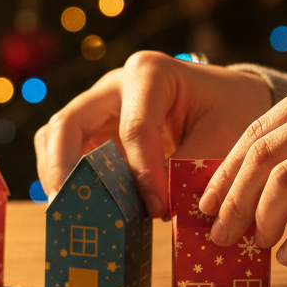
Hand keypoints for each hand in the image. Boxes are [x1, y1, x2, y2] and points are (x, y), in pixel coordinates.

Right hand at [35, 50, 271, 216]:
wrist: (231, 102)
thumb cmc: (230, 112)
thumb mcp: (223, 137)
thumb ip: (189, 169)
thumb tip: (157, 208)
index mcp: (150, 73)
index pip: (134, 128)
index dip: (142, 173)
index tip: (159, 210)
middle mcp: (114, 85)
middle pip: (68, 122)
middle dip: (65, 168)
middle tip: (70, 210)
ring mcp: (99, 107)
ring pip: (54, 135)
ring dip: (58, 175)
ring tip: (70, 213)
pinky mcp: (94, 131)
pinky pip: (64, 152)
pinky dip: (67, 179)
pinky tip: (82, 207)